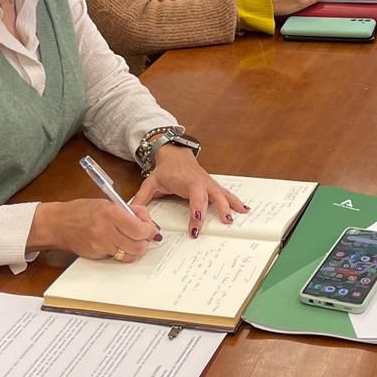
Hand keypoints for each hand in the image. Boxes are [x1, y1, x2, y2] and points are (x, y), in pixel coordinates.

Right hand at [27, 199, 159, 260]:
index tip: (150, 228)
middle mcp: (106, 231)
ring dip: (136, 249)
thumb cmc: (81, 210)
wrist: (59, 224)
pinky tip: (119, 243)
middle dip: (145, 241)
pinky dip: (123, 252)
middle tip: (145, 236)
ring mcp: (101, 245)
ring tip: (133, 240)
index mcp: (110, 213)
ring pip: (130, 255)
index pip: (139, 229)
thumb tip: (146, 220)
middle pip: (138, 246)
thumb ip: (128, 212)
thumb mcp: (107, 203)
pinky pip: (118, 257)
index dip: (149, 230)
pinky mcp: (97, 255)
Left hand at [132, 146, 249, 238]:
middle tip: (224, 223)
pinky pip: (225, 193)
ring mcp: (208, 184)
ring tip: (237, 217)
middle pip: (212, 196)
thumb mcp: (150, 183)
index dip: (196, 209)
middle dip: (218, 210)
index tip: (195, 223)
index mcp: (187, 181)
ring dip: (230, 205)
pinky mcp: (212, 186)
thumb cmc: (165, 170)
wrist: (175, 153)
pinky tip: (244, 209)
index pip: (194, 196)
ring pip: (222, 194)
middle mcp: (201, 182)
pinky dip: (235, 201)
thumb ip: (141, 198)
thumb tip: (133, 213)